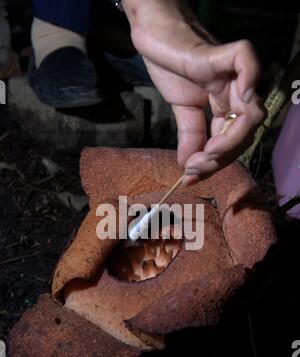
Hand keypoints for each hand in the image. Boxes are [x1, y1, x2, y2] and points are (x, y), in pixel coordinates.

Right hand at [123, 0, 265, 184]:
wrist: (152, 35)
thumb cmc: (170, 66)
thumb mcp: (181, 110)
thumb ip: (190, 137)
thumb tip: (188, 169)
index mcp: (227, 107)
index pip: (233, 143)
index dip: (215, 164)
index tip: (190, 177)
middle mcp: (236, 94)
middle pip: (245, 134)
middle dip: (221, 159)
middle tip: (195, 168)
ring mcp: (232, 75)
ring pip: (251, 113)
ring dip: (230, 140)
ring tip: (206, 153)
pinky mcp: (222, 54)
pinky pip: (247, 63)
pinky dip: (250, 81)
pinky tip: (238, 100)